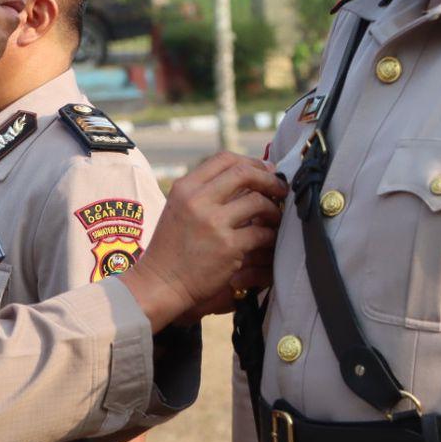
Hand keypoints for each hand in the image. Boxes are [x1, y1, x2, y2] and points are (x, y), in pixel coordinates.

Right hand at [119, 151, 284, 330]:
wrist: (161, 282)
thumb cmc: (173, 247)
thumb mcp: (179, 208)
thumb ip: (205, 191)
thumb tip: (247, 176)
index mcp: (185, 187)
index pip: (224, 159)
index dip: (250, 162)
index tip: (264, 172)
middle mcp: (197, 200)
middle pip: (244, 173)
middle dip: (269, 179)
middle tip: (280, 189)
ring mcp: (213, 223)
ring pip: (258, 202)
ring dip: (273, 209)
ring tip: (274, 218)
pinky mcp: (228, 247)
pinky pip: (262, 232)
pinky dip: (270, 234)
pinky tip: (269, 239)